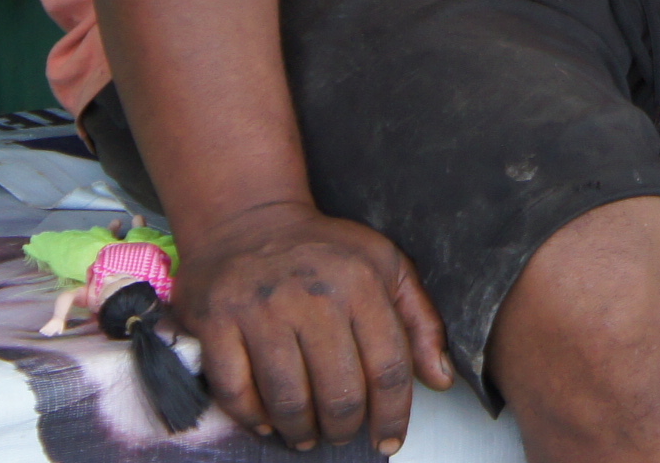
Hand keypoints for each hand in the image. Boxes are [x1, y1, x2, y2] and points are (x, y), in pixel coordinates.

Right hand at [170, 201, 452, 453]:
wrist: (247, 219)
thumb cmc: (324, 251)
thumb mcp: (386, 266)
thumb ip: (420, 321)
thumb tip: (441, 378)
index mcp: (361, 282)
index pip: (388, 367)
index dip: (392, 415)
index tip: (388, 440)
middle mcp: (313, 295)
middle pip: (339, 393)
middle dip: (344, 429)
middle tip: (340, 435)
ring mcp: (261, 309)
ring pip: (289, 400)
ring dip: (301, 431)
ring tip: (306, 435)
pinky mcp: (217, 321)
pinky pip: (236, 391)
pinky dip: (253, 417)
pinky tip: (267, 420)